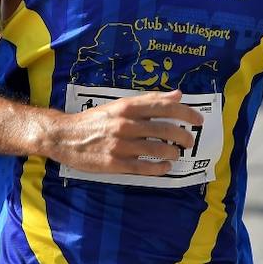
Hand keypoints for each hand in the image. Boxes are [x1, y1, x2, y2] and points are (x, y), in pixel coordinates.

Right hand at [48, 89, 203, 177]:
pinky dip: (159, 168)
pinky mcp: (115, 164)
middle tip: (190, 141)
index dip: (185, 113)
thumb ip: (148, 100)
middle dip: (183, 136)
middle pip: (164, 129)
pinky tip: (166, 167)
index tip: (198, 120)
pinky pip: (143, 167)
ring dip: (172, 152)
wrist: (64, 137)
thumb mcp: (119, 105)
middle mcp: (125, 124)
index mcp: (127, 107)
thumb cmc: (94, 120)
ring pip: (157, 149)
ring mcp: (120, 145)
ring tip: (176, 154)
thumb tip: (177, 95)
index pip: (163, 107)